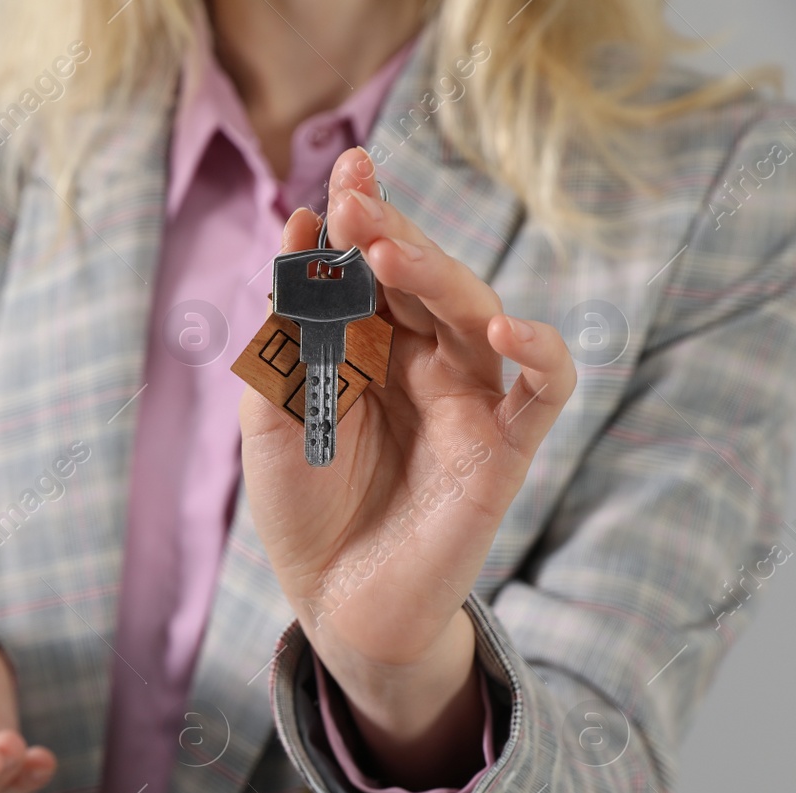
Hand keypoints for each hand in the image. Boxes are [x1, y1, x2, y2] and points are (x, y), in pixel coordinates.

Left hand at [240, 148, 575, 774]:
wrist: (333, 601)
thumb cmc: (301, 505)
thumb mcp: (268, 411)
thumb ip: (284, 329)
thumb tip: (296, 228)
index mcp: (369, 344)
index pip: (373, 265)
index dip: (363, 216)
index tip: (344, 172)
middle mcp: (424, 360)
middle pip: (424, 276)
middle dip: (390, 230)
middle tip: (356, 196)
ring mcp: (468, 399)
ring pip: (476, 313)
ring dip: (438, 275)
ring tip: (387, 252)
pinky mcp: (503, 447)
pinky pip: (542, 388)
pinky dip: (538, 351)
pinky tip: (504, 325)